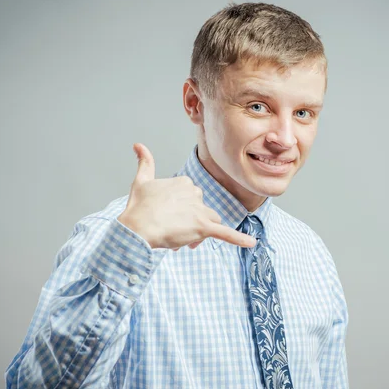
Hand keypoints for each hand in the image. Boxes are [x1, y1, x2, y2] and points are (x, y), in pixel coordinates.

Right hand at [117, 143, 256, 250]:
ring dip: (202, 230)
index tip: (168, 218)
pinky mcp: (203, 227)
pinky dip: (239, 239)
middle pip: (202, 210)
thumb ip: (145, 162)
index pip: (192, 197)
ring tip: (185, 240)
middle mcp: (195, 193)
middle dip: (191, 222)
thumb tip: (138, 145)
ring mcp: (200, 211)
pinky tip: (251, 244)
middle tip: (173, 231)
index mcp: (185, 182)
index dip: (182, 210)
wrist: (138, 227)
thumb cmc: (138, 207)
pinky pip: (226, 234)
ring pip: (212, 220)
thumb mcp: (141, 181)